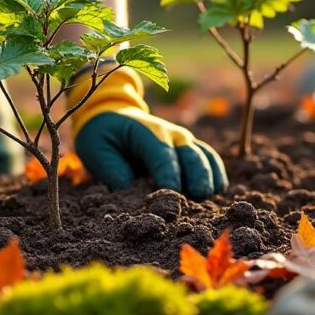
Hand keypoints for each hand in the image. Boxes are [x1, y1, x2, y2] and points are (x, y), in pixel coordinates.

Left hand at [70, 68, 226, 198]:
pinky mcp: (190, 148)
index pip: (162, 154)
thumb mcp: (96, 151)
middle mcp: (170, 134)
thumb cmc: (103, 137)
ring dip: (210, 176)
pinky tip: (218, 191)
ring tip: (210, 197)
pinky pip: (209, 158)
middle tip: (199, 197)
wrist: (113, 117)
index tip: (171, 197)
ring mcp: (183, 140)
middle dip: (197, 176)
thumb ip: (113, 171)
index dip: (169, 175)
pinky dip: (216, 173)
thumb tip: (132, 193)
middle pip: (190, 155)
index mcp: (146, 131)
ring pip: (204, 156)